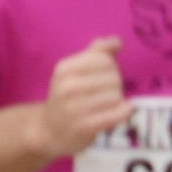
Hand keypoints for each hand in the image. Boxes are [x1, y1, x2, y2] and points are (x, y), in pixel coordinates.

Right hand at [36, 38, 127, 158]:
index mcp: (65, 68)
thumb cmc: (66, 98)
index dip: (111, 68)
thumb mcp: (73, 71)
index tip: (102, 78)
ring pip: (116, 95)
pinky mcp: (85, 126)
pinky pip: (116, 114)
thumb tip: (117, 41)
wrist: (48, 130)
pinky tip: (121, 112)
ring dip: (118, 101)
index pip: (104, 59)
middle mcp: (68, 86)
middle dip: (115, 86)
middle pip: (113, 77)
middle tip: (105, 95)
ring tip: (107, 106)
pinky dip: (123, 112)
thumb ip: (95, 53)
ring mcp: (75, 107)